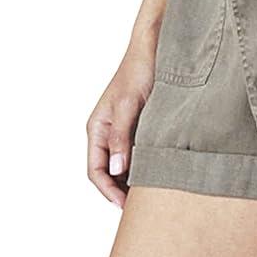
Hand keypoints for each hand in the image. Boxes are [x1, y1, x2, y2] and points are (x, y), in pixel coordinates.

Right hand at [86, 38, 155, 206]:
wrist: (157, 47)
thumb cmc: (139, 70)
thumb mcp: (128, 106)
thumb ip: (122, 138)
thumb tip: (118, 170)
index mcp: (97, 128)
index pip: (95, 171)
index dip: (108, 191)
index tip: (126, 207)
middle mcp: (108, 133)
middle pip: (109, 174)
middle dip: (122, 192)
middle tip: (143, 209)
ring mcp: (124, 133)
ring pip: (124, 168)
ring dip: (135, 183)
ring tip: (154, 197)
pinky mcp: (140, 130)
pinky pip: (139, 157)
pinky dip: (147, 169)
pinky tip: (162, 176)